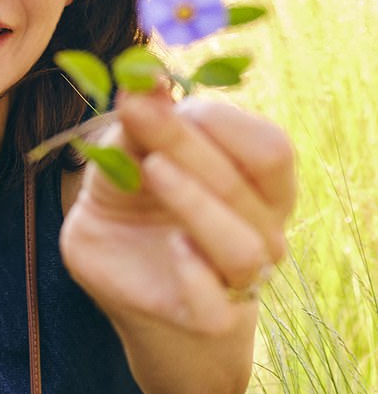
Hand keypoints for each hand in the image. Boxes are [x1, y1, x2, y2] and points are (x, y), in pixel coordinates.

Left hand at [60, 87, 296, 335]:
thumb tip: (141, 75)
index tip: (153, 96)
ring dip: (196, 203)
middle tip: (135, 112)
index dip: (216, 119)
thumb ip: (137, 126)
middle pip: (243, 184)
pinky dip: (195, 273)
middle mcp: (262, 230)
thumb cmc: (133, 209)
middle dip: (185, 143)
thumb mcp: (125, 161)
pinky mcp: (208, 319)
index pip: (268, 149)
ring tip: (152, 172)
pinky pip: (214, 302)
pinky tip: (173, 248)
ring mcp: (239, 279)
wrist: (124, 285)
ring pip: (242, 247)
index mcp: (258, 185)